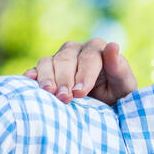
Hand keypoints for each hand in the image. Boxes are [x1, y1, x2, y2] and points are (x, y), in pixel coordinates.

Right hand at [23, 38, 137, 104]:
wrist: (102, 108)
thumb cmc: (117, 96)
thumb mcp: (124, 86)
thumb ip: (119, 68)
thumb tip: (113, 46)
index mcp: (98, 49)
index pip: (89, 58)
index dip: (84, 75)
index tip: (80, 92)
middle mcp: (77, 50)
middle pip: (66, 59)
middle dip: (65, 79)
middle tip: (65, 98)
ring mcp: (60, 58)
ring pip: (49, 61)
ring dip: (48, 78)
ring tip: (49, 93)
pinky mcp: (47, 70)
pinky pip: (36, 68)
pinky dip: (32, 75)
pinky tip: (29, 82)